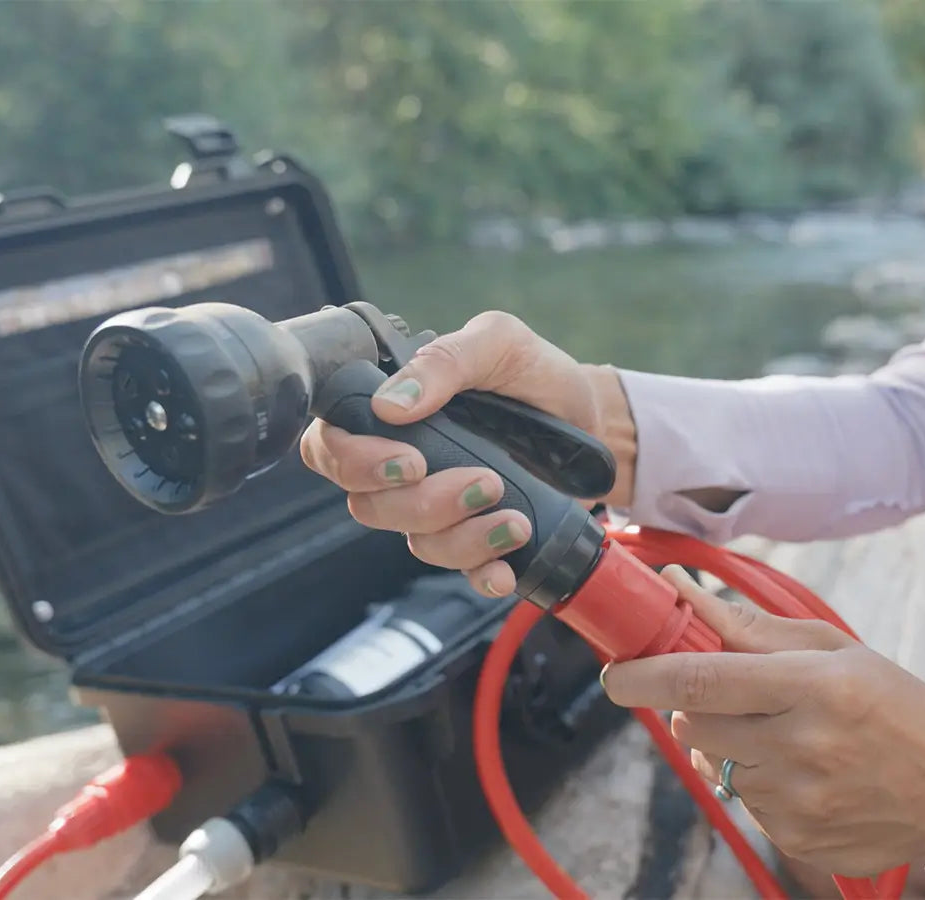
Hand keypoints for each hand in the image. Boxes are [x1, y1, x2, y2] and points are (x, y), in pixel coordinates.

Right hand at [298, 310, 635, 595]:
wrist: (595, 416)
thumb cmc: (535, 371)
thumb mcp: (497, 343)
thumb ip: (445, 362)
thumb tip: (390, 405)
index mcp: (390, 411)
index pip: (330, 445)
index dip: (352, 462)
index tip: (410, 461)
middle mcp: (404, 463)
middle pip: (370, 505)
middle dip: (424, 503)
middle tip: (485, 481)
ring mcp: (438, 505)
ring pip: (417, 541)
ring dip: (464, 538)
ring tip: (516, 519)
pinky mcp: (475, 537)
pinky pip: (460, 571)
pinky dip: (481, 576)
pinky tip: (506, 569)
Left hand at [599, 568, 924, 876]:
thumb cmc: (895, 702)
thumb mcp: (833, 650)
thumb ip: (750, 627)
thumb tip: (679, 591)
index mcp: (814, 687)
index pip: (700, 681)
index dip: (643, 676)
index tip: (614, 673)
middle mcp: (804, 747)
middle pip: (692, 727)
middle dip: (692, 710)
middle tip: (734, 699)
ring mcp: (801, 803)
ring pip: (716, 766)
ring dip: (731, 749)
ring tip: (790, 739)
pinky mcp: (800, 841)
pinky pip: (745, 804)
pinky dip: (759, 784)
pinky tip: (807, 774)